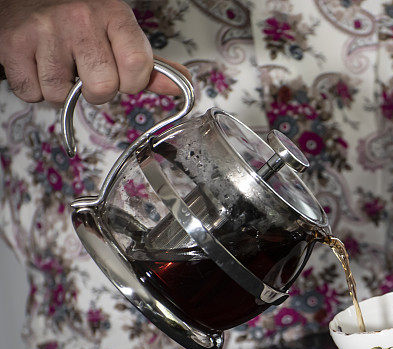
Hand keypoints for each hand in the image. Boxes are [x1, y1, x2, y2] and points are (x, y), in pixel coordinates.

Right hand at [0, 0, 187, 104]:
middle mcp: (80, 18)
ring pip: (62, 95)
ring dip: (61, 90)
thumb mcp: (120, 33)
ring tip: (60, 64)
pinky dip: (35, 88)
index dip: (130, 84)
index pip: (138, 68)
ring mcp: (46, 30)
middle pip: (102, 88)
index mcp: (114, 14)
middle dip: (96, 91)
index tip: (122, 77)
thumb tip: (180, 89)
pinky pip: (32, 93)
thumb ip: (149, 66)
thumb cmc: (80, 21)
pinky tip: (38, 64)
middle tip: (87, 73)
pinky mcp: (13, 43)